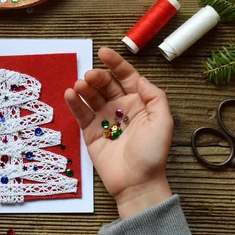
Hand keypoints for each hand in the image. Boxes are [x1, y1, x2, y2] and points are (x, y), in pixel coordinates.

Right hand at [64, 47, 173, 218]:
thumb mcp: (163, 120)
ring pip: (92, 96)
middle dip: (97, 76)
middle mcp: (121, 108)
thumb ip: (154, 96)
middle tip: (89, 76)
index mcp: (139, 103)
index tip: (104, 52)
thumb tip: (140, 78)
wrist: (137, 182)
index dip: (115, 64)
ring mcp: (104, 119)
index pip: (126, 77)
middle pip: (106, 84)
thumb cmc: (152, 153)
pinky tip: (70, 94)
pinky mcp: (90, 132)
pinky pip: (81, 113)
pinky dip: (74, 102)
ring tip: (79, 85)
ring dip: (84, 87)